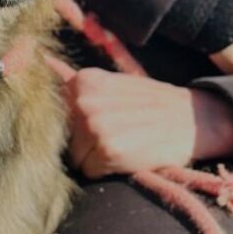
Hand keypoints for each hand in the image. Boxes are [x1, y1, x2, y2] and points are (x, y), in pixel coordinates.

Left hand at [45, 58, 232, 178]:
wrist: (194, 120)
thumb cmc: (151, 105)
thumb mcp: (112, 84)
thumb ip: (73, 84)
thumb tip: (38, 62)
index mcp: (82, 81)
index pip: (51, 115)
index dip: (70, 126)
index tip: (93, 125)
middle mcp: (83, 100)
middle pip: (60, 138)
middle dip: (80, 143)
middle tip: (114, 134)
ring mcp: (95, 125)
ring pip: (74, 157)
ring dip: (92, 158)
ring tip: (122, 143)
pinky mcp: (108, 149)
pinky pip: (90, 171)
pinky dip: (105, 170)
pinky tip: (127, 155)